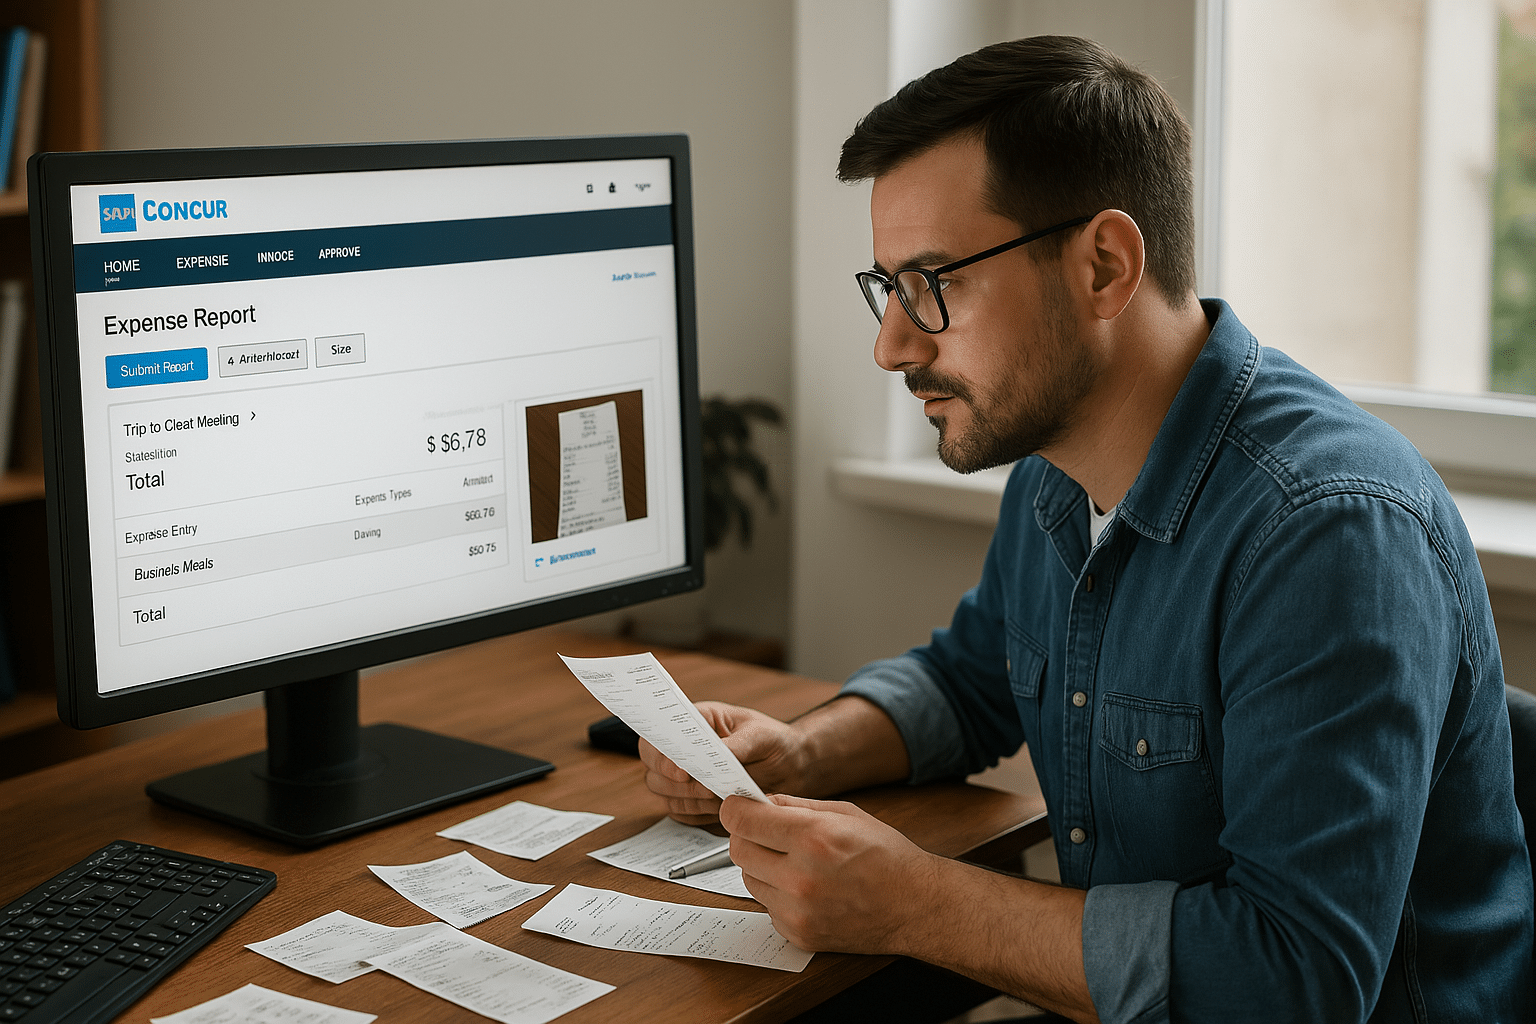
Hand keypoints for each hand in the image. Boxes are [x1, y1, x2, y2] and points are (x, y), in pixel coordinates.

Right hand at [639, 702, 807, 824]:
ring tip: (720, 795)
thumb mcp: (760, 736)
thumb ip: (736, 745)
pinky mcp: (694, 800)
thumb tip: (716, 755)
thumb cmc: (774, 741)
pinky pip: (682, 813)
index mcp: (694, 722)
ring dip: (689, 799)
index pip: (656, 736)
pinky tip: (721, 806)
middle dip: (676, 783)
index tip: (682, 770)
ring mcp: (686, 777)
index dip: (660, 755)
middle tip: (707, 787)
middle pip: (653, 770)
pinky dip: (698, 813)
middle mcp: (684, 749)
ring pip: (665, 794)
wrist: (792, 767)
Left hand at [719, 792, 941, 954]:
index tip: (738, 807)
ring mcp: (798, 911)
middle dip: (747, 836)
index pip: (743, 820)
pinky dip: (778, 894)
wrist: (915, 905)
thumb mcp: (845, 814)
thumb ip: (796, 805)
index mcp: (813, 838)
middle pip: (738, 850)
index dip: (736, 810)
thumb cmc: (886, 856)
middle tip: (767, 833)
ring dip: (762, 867)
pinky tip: (806, 888)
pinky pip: (767, 906)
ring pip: (749, 879)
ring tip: (795, 862)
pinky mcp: (798, 934)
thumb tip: (759, 800)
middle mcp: (800, 877)